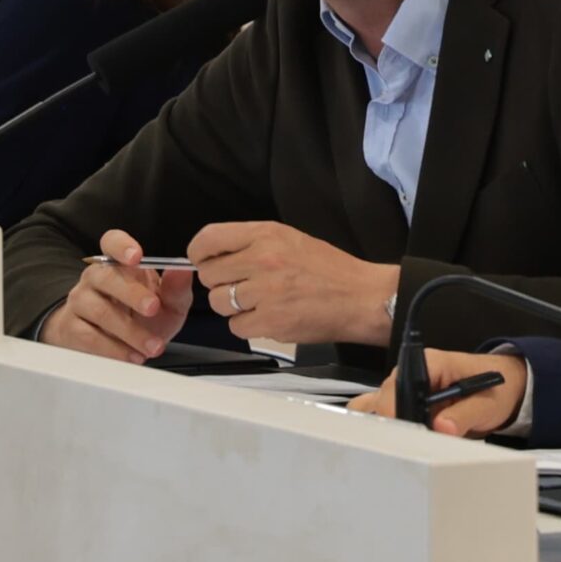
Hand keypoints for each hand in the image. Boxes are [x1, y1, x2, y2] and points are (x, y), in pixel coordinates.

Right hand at [38, 228, 194, 362]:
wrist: (118, 347)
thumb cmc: (143, 318)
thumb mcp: (168, 305)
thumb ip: (176, 288)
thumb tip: (182, 268)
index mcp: (119, 264)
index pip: (112, 242)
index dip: (121, 246)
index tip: (137, 257)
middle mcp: (95, 278)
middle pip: (105, 276)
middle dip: (131, 293)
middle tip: (153, 308)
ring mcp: (79, 302)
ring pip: (98, 311)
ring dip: (129, 330)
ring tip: (152, 346)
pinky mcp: (71, 329)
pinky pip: (88, 337)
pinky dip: (113, 349)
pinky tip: (132, 356)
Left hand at [187, 221, 400, 346]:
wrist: (361, 297)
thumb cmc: (330, 270)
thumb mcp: (290, 239)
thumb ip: (253, 244)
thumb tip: (216, 256)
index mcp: (266, 234)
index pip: (209, 239)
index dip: (199, 253)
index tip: (203, 260)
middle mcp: (262, 259)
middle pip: (209, 275)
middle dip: (220, 283)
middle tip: (242, 286)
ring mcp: (265, 292)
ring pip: (218, 303)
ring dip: (232, 307)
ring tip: (258, 303)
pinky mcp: (270, 322)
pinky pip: (236, 327)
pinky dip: (248, 326)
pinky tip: (268, 318)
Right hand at [347, 351, 528, 436]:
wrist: (506, 389)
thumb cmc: (496, 390)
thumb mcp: (487, 403)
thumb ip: (465, 414)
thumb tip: (441, 427)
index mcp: (429, 363)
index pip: (399, 386)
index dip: (395, 412)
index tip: (401, 437)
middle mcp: (411, 373)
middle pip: (383, 398)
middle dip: (388, 426)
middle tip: (400, 451)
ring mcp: (407, 389)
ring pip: (377, 407)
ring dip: (383, 429)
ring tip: (392, 453)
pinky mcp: (408, 404)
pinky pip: (386, 416)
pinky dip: (386, 432)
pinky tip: (389, 450)